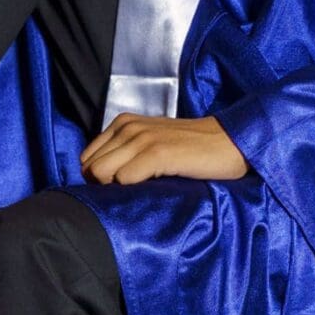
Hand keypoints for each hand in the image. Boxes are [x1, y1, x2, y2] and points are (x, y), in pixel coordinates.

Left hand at [79, 114, 248, 185]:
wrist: (229, 142)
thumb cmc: (191, 149)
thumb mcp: (151, 142)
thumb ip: (125, 153)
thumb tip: (99, 182)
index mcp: (123, 123)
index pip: (86, 158)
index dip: (99, 178)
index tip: (120, 187)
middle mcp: (128, 126)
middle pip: (89, 168)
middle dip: (103, 185)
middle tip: (131, 192)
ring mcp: (142, 138)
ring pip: (100, 173)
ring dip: (116, 189)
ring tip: (142, 190)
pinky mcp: (158, 153)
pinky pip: (124, 179)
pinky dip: (132, 190)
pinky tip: (153, 187)